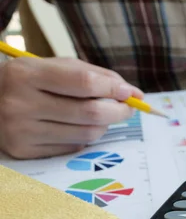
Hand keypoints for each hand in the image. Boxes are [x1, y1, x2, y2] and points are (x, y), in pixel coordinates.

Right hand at [0, 57, 142, 158]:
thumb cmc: (30, 82)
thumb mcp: (53, 67)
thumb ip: (93, 75)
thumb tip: (133, 93)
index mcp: (27, 74)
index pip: (84, 82)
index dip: (113, 88)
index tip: (130, 92)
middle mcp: (21, 104)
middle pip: (91, 112)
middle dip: (119, 111)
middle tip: (128, 108)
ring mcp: (22, 131)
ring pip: (87, 134)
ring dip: (104, 125)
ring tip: (102, 115)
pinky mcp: (25, 151)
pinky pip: (73, 147)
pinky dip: (84, 137)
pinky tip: (77, 127)